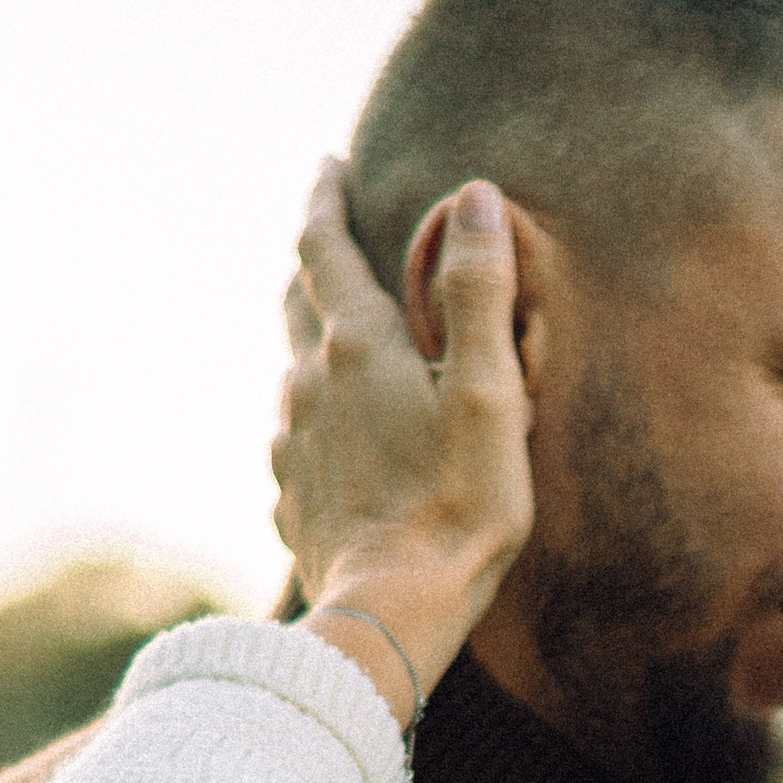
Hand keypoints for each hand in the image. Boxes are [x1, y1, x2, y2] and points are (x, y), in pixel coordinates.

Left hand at [272, 159, 534, 720]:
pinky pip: (298, 442)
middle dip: (315, 263)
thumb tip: (475, 196)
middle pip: (298, 301)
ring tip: (351, 351)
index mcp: (357, 346)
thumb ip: (480, 292)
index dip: (324, 197)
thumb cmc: (456, 509)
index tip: (328, 165)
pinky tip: (342, 444)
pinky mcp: (292, 500)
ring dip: (318, 348)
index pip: (322, 245)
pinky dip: (319, 421)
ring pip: (296, 372)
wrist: (391, 617)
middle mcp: (309, 383)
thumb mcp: (490, 394)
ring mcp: (294, 445)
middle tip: (334, 242)